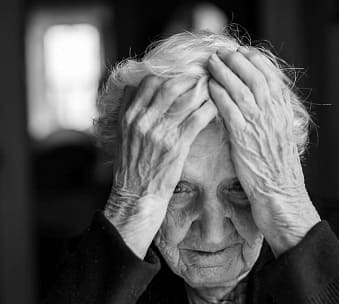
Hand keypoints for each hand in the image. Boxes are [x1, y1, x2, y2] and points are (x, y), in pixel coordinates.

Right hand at [104, 75, 216, 257]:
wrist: (137, 196)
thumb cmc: (132, 167)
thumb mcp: (122, 134)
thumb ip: (128, 110)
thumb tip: (136, 87)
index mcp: (129, 115)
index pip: (150, 82)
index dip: (168, 74)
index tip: (182, 74)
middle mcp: (143, 120)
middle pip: (170, 85)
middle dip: (190, 78)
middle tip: (204, 75)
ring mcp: (160, 133)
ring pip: (186, 99)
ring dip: (203, 91)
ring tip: (214, 88)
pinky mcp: (176, 146)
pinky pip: (197, 119)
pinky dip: (208, 109)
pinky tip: (216, 107)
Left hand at [207, 47, 319, 255]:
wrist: (281, 196)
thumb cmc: (278, 173)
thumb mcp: (281, 139)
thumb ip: (272, 119)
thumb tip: (260, 105)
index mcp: (284, 112)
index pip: (270, 76)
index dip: (254, 61)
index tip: (241, 52)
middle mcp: (273, 114)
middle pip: (254, 75)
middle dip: (236, 60)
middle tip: (222, 52)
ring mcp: (259, 124)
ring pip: (240, 87)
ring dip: (224, 72)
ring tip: (211, 63)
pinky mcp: (244, 137)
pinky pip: (229, 108)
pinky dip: (218, 94)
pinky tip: (208, 86)